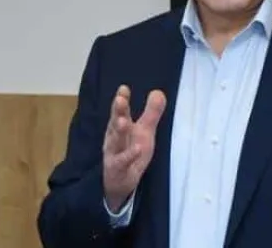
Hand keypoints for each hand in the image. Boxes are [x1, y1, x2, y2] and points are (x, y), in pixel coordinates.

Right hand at [103, 85, 165, 210]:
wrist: (119, 184)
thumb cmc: (131, 153)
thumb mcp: (144, 132)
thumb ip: (151, 113)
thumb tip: (158, 91)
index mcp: (119, 128)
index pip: (120, 112)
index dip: (121, 100)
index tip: (124, 88)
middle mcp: (114, 139)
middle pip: (115, 123)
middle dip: (118, 112)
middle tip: (120, 100)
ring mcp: (114, 154)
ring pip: (116, 142)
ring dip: (119, 131)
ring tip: (124, 121)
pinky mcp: (117, 169)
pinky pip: (122, 162)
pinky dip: (129, 155)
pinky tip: (137, 148)